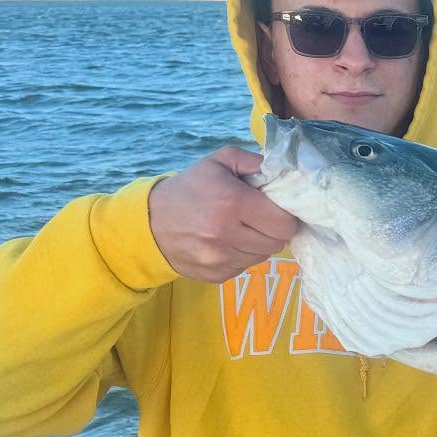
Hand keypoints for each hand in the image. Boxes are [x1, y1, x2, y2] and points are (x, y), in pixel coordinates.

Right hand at [147, 147, 299, 282]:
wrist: (150, 221)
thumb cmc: (190, 188)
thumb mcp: (219, 161)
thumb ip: (254, 161)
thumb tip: (283, 170)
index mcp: (232, 203)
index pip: (284, 222)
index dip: (285, 215)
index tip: (277, 208)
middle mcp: (226, 234)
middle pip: (278, 242)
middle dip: (275, 229)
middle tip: (261, 218)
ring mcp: (220, 259)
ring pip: (264, 256)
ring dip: (259, 243)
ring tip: (242, 228)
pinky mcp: (216, 275)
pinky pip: (246, 266)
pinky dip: (243, 254)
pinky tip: (227, 241)